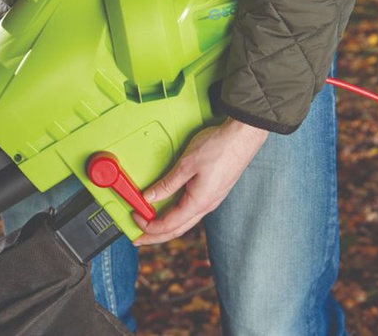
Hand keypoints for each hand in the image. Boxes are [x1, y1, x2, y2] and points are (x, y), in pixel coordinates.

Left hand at [132, 118, 267, 245]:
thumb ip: (168, 183)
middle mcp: (206, 205)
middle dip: (156, 236)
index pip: (169, 225)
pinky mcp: (212, 191)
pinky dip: (176, 215)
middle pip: (177, 229)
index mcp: (199, 202)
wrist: (243, 137)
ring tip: (150, 226)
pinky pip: (191, 210)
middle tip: (138, 239)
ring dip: (166, 226)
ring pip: (185, 221)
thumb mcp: (187, 164)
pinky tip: (169, 209)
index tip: (135, 220)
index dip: (149, 227)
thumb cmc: (220, 148)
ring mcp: (211, 199)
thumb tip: (149, 197)